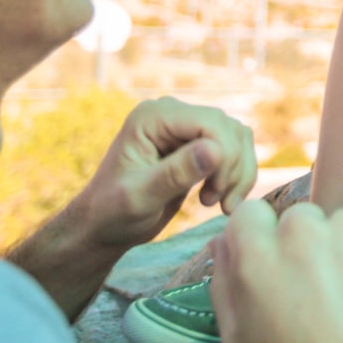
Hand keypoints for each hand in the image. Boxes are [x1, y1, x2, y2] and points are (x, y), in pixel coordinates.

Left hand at [72, 97, 256, 250]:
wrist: (104, 227)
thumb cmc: (112, 214)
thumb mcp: (140, 198)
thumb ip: (176, 173)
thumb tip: (215, 150)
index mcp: (152, 117)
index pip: (210, 122)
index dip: (224, 156)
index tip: (214, 194)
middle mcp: (172, 114)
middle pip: (228, 128)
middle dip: (232, 168)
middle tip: (217, 203)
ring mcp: (186, 127)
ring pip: (238, 137)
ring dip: (238, 173)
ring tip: (221, 204)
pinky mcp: (197, 144)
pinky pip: (235, 149)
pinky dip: (237, 175)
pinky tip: (222, 200)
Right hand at [210, 201, 342, 342]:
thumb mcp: (237, 339)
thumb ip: (224, 282)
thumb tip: (222, 242)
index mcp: (256, 252)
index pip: (252, 214)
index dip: (264, 238)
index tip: (280, 263)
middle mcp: (301, 229)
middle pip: (300, 218)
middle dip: (307, 245)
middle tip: (322, 289)